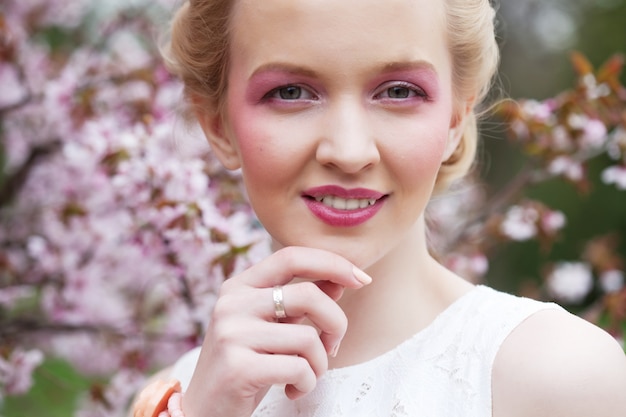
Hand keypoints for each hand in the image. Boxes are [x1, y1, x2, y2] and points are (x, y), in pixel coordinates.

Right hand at [181, 246, 371, 416]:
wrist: (204, 410)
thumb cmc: (246, 364)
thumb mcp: (271, 327)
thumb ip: (300, 301)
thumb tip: (341, 279)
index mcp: (239, 286)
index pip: (291, 257)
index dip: (332, 263)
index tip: (362, 278)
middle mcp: (232, 304)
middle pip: (309, 295)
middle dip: (336, 323)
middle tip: (332, 347)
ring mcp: (232, 334)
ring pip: (308, 337)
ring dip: (319, 363)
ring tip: (305, 375)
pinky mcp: (238, 367)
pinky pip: (299, 368)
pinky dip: (307, 383)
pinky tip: (291, 389)